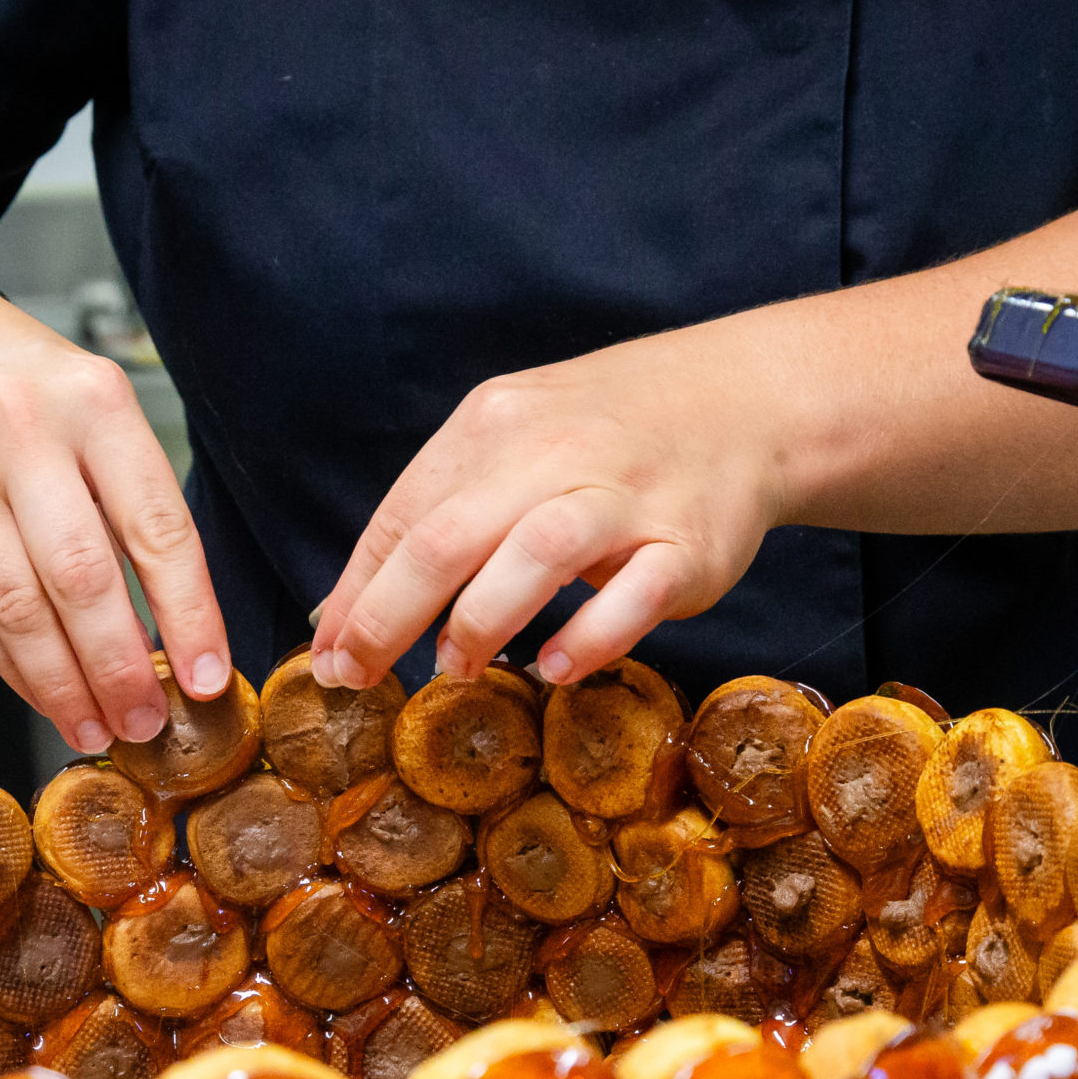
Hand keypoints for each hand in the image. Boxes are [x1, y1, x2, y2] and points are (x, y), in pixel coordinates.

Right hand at [0, 286, 230, 754]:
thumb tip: (174, 625)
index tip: (207, 677)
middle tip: (146, 724)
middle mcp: (20, 434)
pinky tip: (43, 694)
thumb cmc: (15, 383)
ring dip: (63, 683)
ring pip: (16, 606)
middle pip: (80, 576)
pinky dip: (11, 664)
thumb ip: (128, 499)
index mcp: (92, 403)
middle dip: (119, 666)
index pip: (155, 526)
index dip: (188, 614)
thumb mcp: (90, 404)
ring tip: (96, 727)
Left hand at [309, 320, 800, 690]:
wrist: (746, 401)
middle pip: (449, 537)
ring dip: (480, 622)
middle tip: (361, 677)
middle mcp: (555, 453)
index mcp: (496, 426)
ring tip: (454, 667)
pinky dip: (587, 636)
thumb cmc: (604, 437)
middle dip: (389, 617)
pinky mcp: (688, 543)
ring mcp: (625, 497)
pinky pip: (635, 595)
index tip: (331, 656)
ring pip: (536, 555)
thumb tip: (344, 612)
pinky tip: (552, 667)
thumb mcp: (511, 444)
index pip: (406, 514)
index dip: (359, 592)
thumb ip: (436, 515)